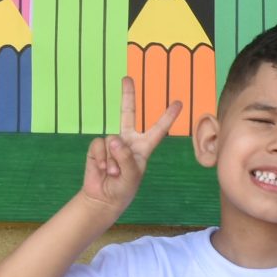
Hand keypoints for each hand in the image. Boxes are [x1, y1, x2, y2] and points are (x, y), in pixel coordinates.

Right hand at [79, 77, 181, 218]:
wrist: (103, 198)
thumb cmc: (123, 189)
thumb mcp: (131, 175)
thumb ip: (125, 156)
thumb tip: (113, 139)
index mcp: (143, 147)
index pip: (158, 129)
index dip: (168, 116)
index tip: (179, 102)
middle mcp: (128, 141)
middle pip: (128, 114)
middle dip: (127, 96)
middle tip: (127, 78)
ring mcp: (112, 143)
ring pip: (112, 140)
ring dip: (113, 160)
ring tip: (114, 173)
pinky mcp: (98, 148)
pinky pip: (99, 145)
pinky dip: (100, 159)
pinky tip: (102, 169)